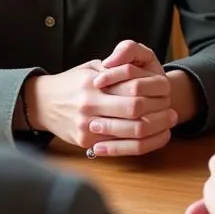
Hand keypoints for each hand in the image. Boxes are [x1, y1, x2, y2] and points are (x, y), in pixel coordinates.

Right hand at [28, 53, 175, 155]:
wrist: (41, 103)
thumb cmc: (71, 83)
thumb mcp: (90, 67)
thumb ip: (113, 67)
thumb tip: (139, 71)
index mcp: (92, 83)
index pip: (131, 87)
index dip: (153, 90)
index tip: (168, 92)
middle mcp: (89, 105)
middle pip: (133, 111)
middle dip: (156, 112)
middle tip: (172, 113)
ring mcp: (86, 127)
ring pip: (128, 133)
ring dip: (152, 131)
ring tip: (166, 126)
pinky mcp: (84, 143)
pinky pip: (116, 146)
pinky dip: (136, 144)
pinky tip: (148, 138)